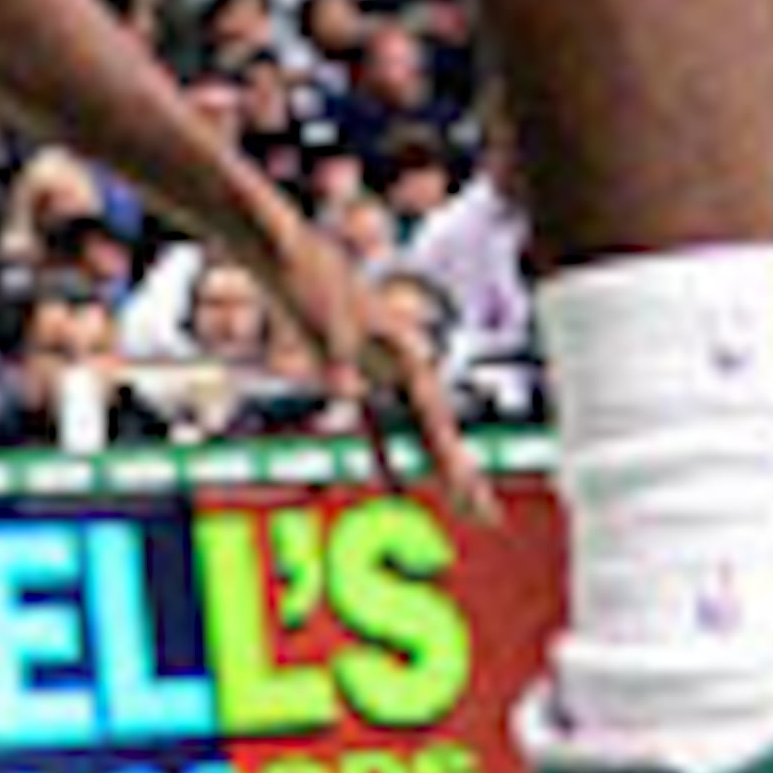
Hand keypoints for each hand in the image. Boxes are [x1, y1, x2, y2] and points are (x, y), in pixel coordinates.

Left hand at [252, 226, 491, 526]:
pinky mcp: (361, 368)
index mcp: (403, 353)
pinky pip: (387, 422)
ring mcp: (385, 364)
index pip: (435, 420)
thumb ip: (336, 352)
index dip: (453, 463)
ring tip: (470, 507)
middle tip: (490, 521)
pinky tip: (393, 480)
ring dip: (441, 468)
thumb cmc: (303, 278)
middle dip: (464, 475)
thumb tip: (345, 388)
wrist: (283, 251)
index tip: (470, 497)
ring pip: (421, 427)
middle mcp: (403, 360)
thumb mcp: (320, 316)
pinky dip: (394, 452)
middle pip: (439, 428)